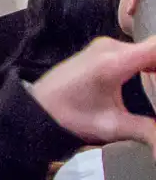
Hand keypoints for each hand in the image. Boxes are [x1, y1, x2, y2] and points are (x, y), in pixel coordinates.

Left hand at [28, 35, 155, 149]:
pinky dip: (154, 65)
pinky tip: (155, 83)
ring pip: (150, 50)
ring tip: (155, 92)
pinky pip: (139, 53)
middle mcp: (111, 47)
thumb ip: (149, 132)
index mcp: (114, 61)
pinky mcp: (105, 51)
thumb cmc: (69, 116)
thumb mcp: (111, 126)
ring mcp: (107, 46)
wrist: (36, 107)